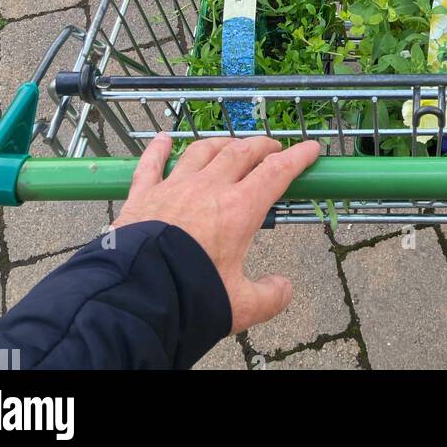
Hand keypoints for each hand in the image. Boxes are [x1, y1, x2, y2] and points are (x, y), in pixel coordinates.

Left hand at [112, 132, 320, 332]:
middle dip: (261, 147)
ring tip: (230, 145)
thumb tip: (284, 288)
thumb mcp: (240, 306)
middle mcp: (208, 188)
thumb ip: (269, 296)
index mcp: (238, 209)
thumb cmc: (190, 296)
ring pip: (202, 151)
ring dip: (220, 144)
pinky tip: (162, 139)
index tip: (311, 148)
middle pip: (241, 153)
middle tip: (273, 149)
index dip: (297, 157)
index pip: (276, 173)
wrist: (136, 295)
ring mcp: (174, 187)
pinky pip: (152, 164)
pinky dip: (158, 149)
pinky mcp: (143, 195)